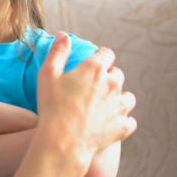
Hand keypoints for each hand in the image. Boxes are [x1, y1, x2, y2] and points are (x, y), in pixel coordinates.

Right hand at [11, 32, 137, 176]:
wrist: (62, 142)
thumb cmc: (51, 108)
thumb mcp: (47, 75)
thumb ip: (57, 52)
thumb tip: (63, 35)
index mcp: (95, 69)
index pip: (106, 54)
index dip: (99, 58)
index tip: (92, 64)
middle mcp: (113, 84)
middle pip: (117, 74)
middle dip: (107, 78)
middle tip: (92, 88)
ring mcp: (120, 106)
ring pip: (128, 97)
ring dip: (118, 98)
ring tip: (103, 106)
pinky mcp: (124, 126)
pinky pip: (130, 120)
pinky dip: (122, 120)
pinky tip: (109, 123)